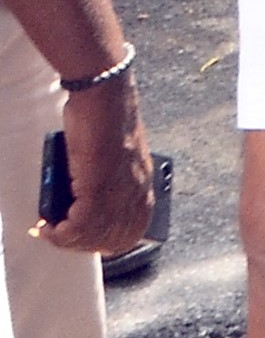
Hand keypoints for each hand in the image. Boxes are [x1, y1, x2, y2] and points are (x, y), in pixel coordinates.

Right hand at [36, 75, 147, 256]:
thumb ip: (106, 178)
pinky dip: (61, 232)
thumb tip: (82, 199)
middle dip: (85, 245)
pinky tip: (47, 226)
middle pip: (117, 239)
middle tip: (61, 237)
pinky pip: (82, 223)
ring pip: (97, 236)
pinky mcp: (100, 182)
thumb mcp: (110, 155)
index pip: (134, 229)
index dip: (108, 242)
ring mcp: (120, 187)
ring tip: (50, 230)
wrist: (105, 92)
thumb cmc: (103, 117)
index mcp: (143, 183)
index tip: (83, 241)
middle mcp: (136, 189)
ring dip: (68, 240)